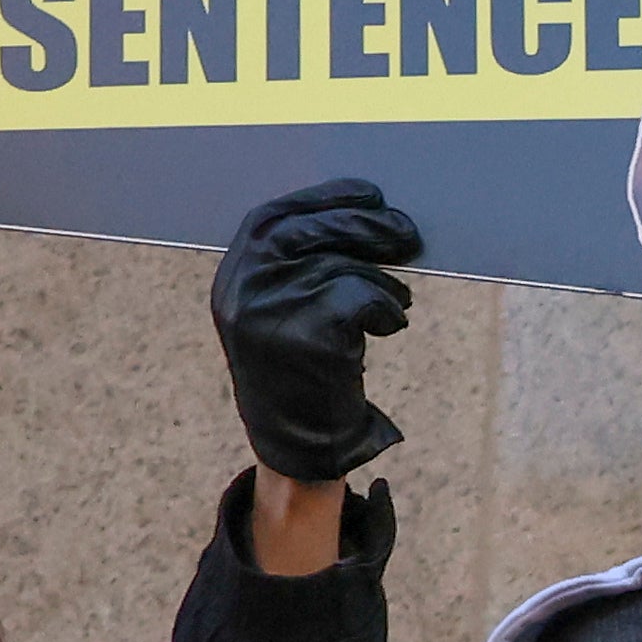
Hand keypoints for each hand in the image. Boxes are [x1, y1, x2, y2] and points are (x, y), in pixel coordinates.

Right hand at [214, 177, 418, 493]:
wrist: (296, 447)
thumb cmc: (301, 373)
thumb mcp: (281, 313)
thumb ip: (299, 266)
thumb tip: (363, 214)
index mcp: (233, 278)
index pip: (272, 217)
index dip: (325, 198)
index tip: (371, 194)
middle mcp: (243, 291)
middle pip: (311, 231)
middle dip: (367, 225)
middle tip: (408, 234)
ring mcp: (270, 314)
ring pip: (344, 267)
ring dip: (384, 282)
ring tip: (396, 303)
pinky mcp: (306, 337)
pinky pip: (361, 297)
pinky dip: (387, 308)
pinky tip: (390, 325)